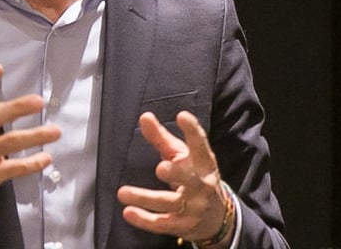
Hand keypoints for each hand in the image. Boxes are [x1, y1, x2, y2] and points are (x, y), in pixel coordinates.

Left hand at [117, 111, 232, 245]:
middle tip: (161, 168)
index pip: (200, 145)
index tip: (182, 116)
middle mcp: (202, 184)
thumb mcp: (182, 155)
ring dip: (145, 198)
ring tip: (123, 192)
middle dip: (177, 173)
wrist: (217, 217)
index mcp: (203, 163)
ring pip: (169, 202)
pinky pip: (163, 224)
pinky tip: (128, 212)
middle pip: (190, 179)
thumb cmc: (194, 176)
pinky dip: (145, 220)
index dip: (193, 130)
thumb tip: (144, 116)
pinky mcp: (182, 225)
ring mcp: (193, 207)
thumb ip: (161, 138)